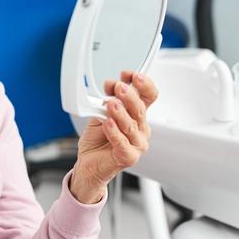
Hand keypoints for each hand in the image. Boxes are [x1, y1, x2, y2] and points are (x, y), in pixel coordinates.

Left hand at [69, 71, 158, 203]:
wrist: (89, 163)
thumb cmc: (98, 139)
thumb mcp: (101, 113)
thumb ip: (108, 99)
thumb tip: (112, 84)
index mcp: (137, 115)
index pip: (149, 96)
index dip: (144, 84)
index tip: (131, 74)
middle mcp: (140, 128)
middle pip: (140, 109)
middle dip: (130, 95)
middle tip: (119, 86)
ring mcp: (137, 144)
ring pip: (131, 125)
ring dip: (121, 112)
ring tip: (111, 103)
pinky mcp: (128, 157)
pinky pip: (122, 143)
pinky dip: (114, 132)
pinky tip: (108, 123)